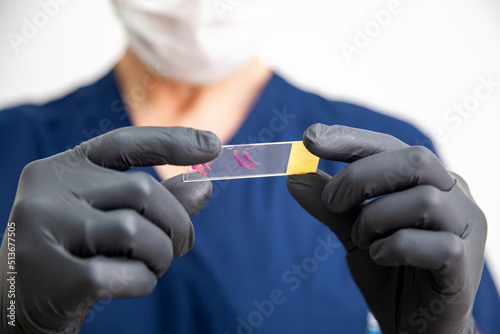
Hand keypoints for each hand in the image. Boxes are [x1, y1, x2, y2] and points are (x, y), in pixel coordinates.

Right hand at [0, 126, 220, 332]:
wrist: (16, 306)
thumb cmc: (74, 253)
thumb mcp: (111, 218)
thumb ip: (156, 201)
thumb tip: (204, 185)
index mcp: (62, 168)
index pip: (124, 142)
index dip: (173, 141)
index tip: (214, 145)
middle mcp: (46, 190)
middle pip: (142, 190)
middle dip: (177, 222)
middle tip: (182, 243)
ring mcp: (44, 229)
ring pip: (136, 230)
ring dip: (162, 254)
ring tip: (152, 264)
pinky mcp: (52, 274)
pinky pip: (125, 273)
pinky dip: (143, 280)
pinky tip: (129, 283)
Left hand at [287, 124, 484, 333]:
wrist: (413, 323)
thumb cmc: (388, 269)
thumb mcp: (352, 232)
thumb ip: (329, 205)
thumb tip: (293, 175)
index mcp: (425, 179)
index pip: (390, 145)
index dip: (350, 139)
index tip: (310, 139)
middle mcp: (453, 193)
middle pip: (414, 159)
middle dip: (360, 176)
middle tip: (331, 201)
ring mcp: (465, 226)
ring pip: (423, 200)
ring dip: (375, 219)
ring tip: (362, 239)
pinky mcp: (465, 262)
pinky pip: (433, 244)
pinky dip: (394, 248)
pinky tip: (380, 257)